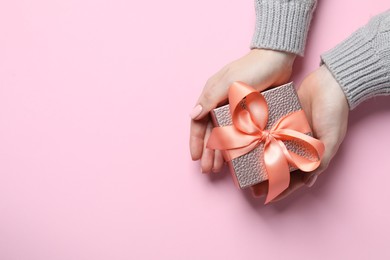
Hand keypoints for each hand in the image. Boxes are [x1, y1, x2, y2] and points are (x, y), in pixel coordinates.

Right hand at [189, 49, 295, 172]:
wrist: (278, 59)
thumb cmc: (252, 68)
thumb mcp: (229, 81)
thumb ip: (210, 98)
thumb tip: (193, 115)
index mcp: (212, 97)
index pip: (198, 123)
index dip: (196, 141)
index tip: (195, 158)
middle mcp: (222, 105)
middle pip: (211, 133)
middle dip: (208, 153)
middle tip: (208, 170)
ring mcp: (237, 110)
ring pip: (226, 136)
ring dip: (221, 152)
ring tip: (219, 169)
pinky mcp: (252, 114)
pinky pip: (242, 134)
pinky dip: (238, 145)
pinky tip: (238, 157)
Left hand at [251, 64, 348, 200]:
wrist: (330, 81)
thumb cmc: (334, 111)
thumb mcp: (330, 138)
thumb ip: (320, 159)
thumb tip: (308, 181)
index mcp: (312, 154)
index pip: (294, 178)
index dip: (280, 189)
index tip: (263, 196)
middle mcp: (298, 145)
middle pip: (278, 166)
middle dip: (264, 177)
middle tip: (248, 185)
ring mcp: (288, 132)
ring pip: (270, 150)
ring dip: (257, 159)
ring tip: (242, 166)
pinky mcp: (281, 117)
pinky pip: (267, 131)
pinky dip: (257, 138)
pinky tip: (244, 142)